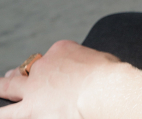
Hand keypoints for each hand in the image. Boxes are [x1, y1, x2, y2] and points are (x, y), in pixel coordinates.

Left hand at [0, 40, 120, 117]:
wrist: (104, 89)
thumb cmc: (110, 76)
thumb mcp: (100, 60)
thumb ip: (88, 66)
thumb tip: (89, 73)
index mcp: (61, 50)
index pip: (49, 59)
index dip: (51, 70)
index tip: (58, 78)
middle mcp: (43, 66)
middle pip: (22, 70)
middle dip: (13, 76)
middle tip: (8, 77)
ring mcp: (34, 88)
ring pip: (6, 90)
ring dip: (1, 92)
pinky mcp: (31, 109)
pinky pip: (10, 114)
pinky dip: (6, 113)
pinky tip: (2, 113)